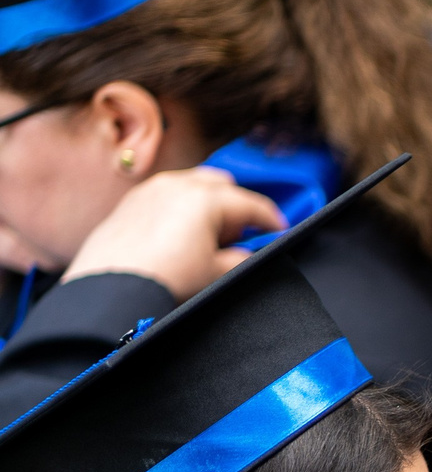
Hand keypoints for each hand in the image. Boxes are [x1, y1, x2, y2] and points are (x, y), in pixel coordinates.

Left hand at [61, 168, 283, 299]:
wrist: (112, 288)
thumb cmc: (164, 279)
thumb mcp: (216, 274)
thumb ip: (240, 260)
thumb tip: (243, 256)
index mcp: (207, 198)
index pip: (251, 204)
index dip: (271, 220)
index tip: (279, 230)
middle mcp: (179, 184)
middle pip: (222, 185)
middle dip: (236, 205)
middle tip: (239, 234)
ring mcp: (152, 188)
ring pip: (192, 183)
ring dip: (207, 201)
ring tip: (207, 232)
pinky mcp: (132, 200)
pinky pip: (166, 193)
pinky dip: (180, 205)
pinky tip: (179, 231)